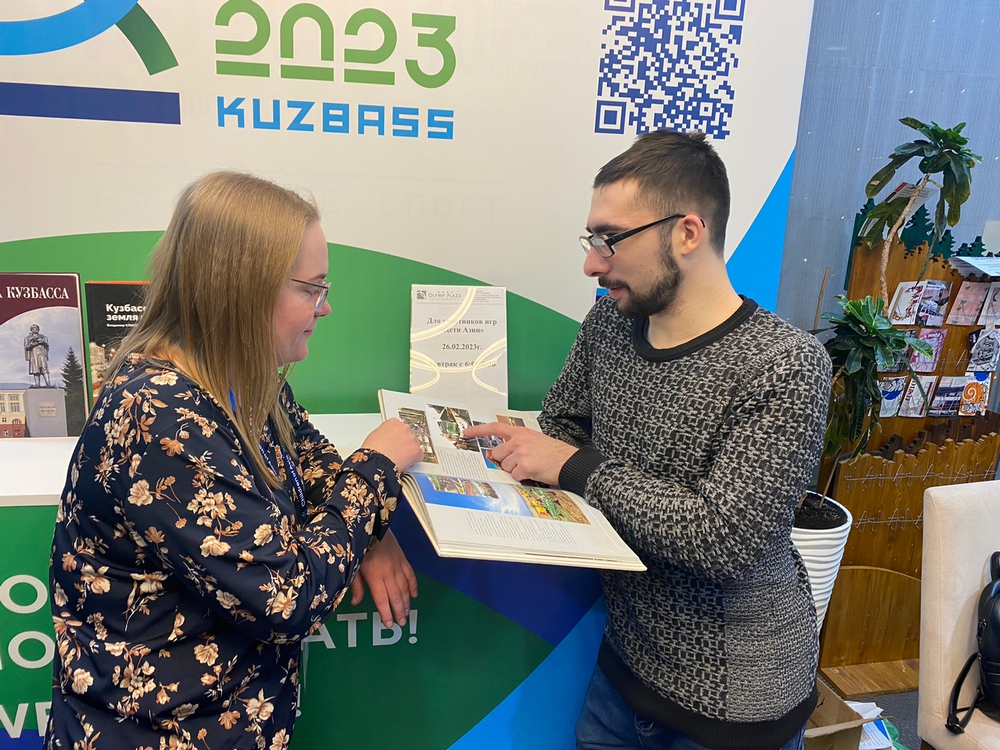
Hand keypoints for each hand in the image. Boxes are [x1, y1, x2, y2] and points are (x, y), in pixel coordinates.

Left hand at [350, 530, 416, 627]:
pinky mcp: (403, 559)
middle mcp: (388, 572)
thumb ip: (357, 586)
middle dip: (399, 611)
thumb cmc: (360, 546)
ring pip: (405, 588)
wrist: (373, 525)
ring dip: (407, 602)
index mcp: (374, 575)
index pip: (382, 599)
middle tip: (401, 623)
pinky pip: (411, 575)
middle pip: (396, 596)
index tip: (389, 624)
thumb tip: (356, 602)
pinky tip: (414, 595)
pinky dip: (413, 586)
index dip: (386, 613)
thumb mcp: (353, 566)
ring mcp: (398, 565)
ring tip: (407, 613)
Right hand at [362, 419, 422, 471]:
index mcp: (393, 422)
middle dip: (404, 444)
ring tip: (398, 459)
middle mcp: (404, 428)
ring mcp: (412, 438)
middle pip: (408, 435)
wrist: (375, 463)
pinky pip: (419, 455)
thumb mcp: (375, 436)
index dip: (397, 437)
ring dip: (409, 451)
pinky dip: (414, 460)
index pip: (399, 427)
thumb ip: (385, 433)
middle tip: (396, 452)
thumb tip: (387, 438)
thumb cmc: (372, 451)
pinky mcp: (417, 450)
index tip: (395, 442)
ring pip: (414, 445)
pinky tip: (404, 463)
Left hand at [463, 423, 577, 484]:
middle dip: (506, 461)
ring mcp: (521, 453)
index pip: (495, 427)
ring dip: (515, 470)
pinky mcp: (524, 466)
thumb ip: (518, 442)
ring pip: (505, 466)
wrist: (569, 461)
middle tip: (523, 462)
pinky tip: (534, 473)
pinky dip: (522, 478)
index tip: (466, 432)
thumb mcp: (535, 440)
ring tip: (532, 466)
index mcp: (521, 432)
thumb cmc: (554, 453)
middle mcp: (519, 440)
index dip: (479, 430)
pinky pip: (514, 476)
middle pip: (498, 453)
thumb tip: (502, 453)